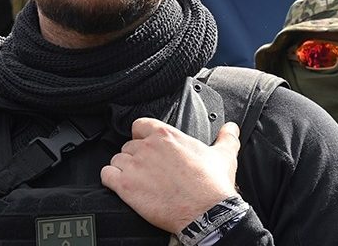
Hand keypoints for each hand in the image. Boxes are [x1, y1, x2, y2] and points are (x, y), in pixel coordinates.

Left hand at [101, 119, 240, 233]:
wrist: (207, 213)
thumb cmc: (213, 186)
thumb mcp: (224, 155)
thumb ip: (226, 137)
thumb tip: (231, 128)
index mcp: (166, 135)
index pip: (140, 125)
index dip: (142, 136)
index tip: (148, 146)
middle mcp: (147, 147)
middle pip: (128, 145)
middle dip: (136, 157)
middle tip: (148, 171)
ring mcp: (134, 166)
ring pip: (116, 160)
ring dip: (123, 170)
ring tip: (136, 181)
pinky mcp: (125, 186)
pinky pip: (106, 176)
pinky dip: (111, 181)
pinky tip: (121, 187)